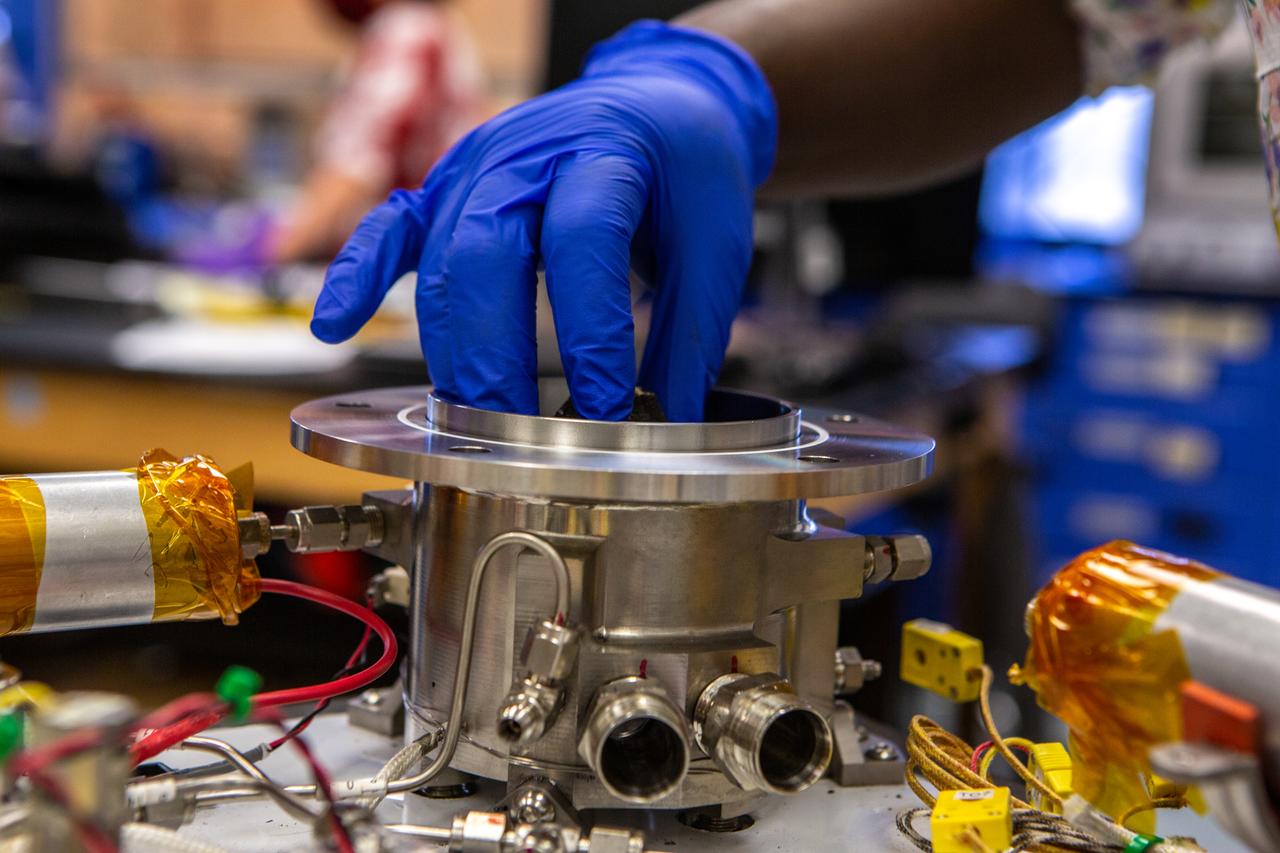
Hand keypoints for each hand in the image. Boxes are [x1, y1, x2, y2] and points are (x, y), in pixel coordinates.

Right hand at [310, 21, 776, 420]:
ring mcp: (472, 167)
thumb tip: (670, 422)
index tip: (606, 410)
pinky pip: (387, 230)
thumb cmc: (684, 169)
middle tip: (515, 436)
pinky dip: (356, 278)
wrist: (654, 104)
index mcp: (603, 151)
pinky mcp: (444, 189)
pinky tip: (333, 327)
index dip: (590, 336)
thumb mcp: (717, 241)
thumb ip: (690, 332)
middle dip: (494, 358)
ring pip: (437, 261)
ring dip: (450, 350)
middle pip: (484, 254)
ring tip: (474, 426)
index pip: (582, 244)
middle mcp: (525, 154)